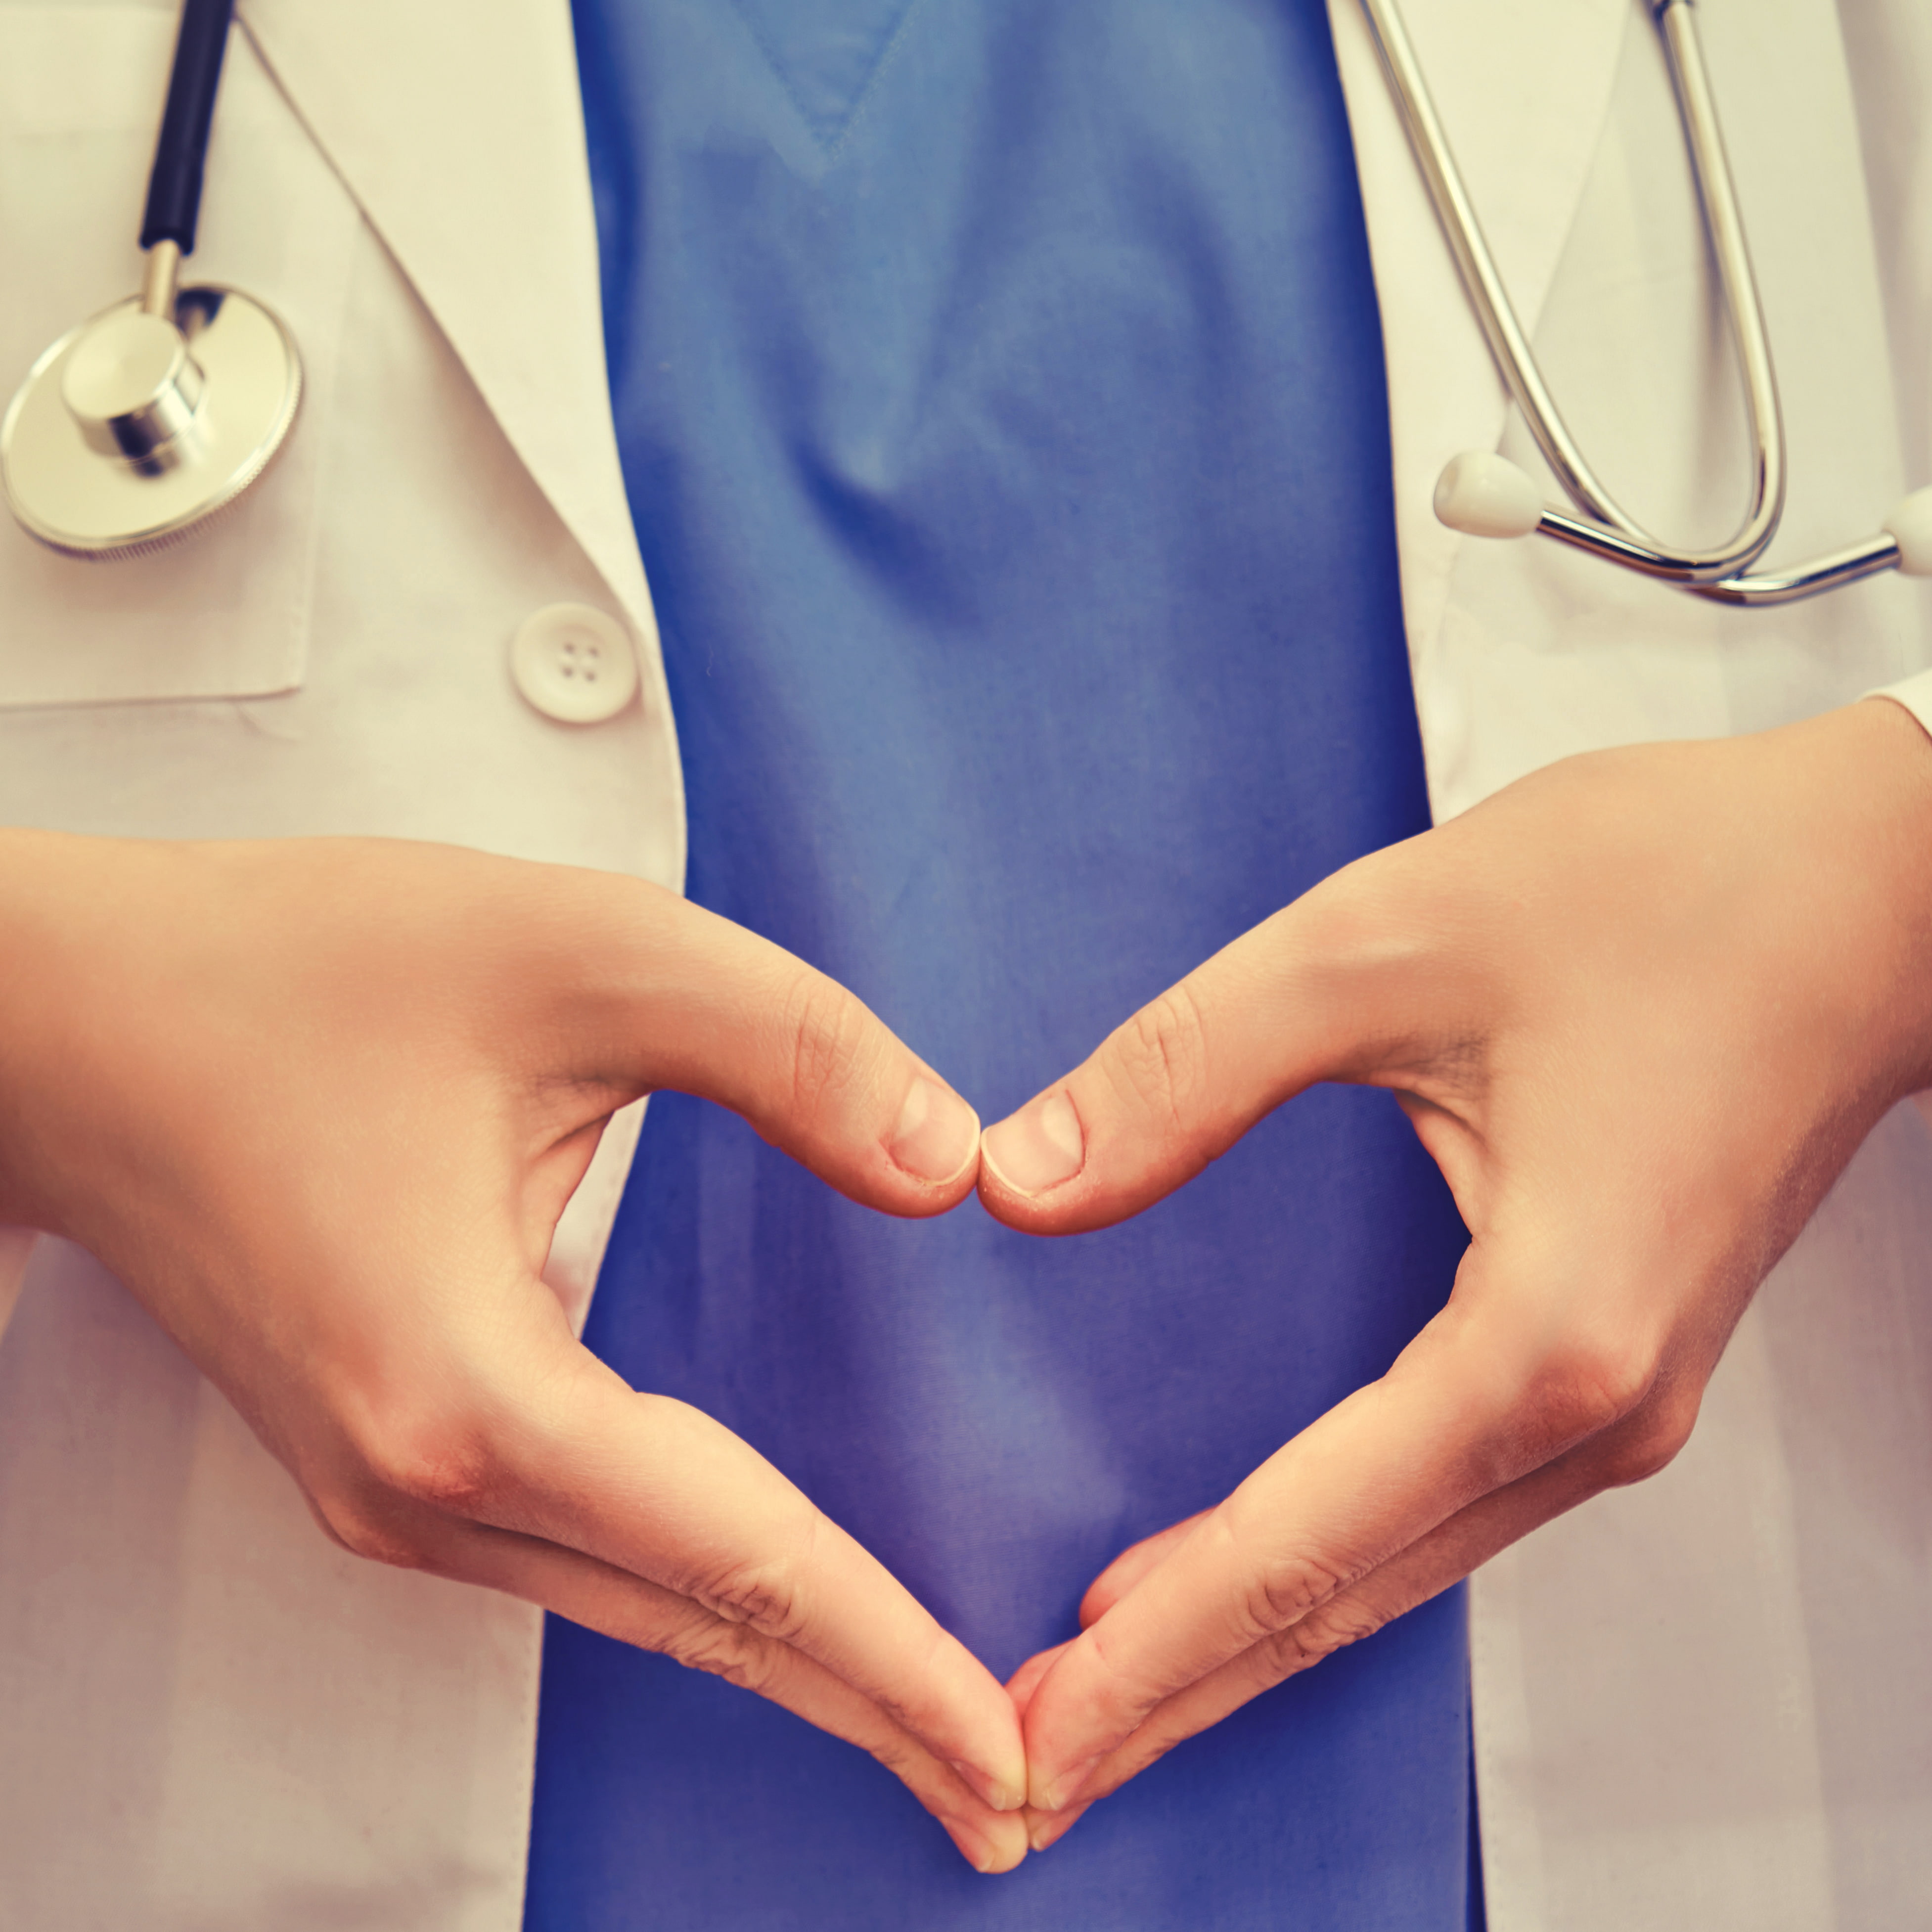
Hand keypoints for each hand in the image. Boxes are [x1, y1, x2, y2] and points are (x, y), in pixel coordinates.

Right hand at [0, 832, 1027, 1872]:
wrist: (80, 1018)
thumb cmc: (307, 969)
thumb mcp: (585, 951)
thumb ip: (789, 1050)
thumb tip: (950, 1164)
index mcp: (468, 1387)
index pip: (737, 1558)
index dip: (892, 1662)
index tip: (1009, 1760)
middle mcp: (418, 1483)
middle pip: (698, 1623)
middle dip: (868, 1710)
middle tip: (1018, 1802)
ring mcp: (385, 1490)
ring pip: (636, 1604)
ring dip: (793, 1662)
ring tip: (928, 1720)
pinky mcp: (379, 1455)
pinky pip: (576, 1555)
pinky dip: (699, 1596)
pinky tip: (774, 1604)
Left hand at [979, 698, 1931, 1848]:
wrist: (1865, 886)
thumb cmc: (1668, 893)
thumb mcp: (1380, 946)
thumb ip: (1187, 1068)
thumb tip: (1023, 1176)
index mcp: (1543, 1334)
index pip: (1302, 1539)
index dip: (1155, 1650)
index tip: (1034, 1734)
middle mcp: (1593, 1408)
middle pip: (1344, 1596)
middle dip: (1178, 1692)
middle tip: (1027, 1777)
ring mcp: (1616, 1401)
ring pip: (1392, 1568)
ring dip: (1243, 1641)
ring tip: (1106, 1699)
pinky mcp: (1610, 1361)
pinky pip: (1438, 1509)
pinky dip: (1321, 1564)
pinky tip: (1237, 1577)